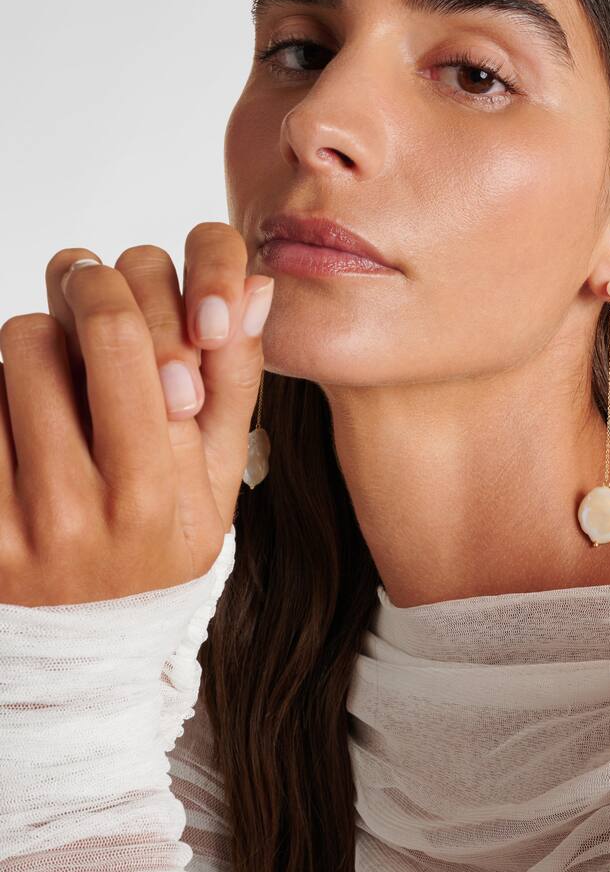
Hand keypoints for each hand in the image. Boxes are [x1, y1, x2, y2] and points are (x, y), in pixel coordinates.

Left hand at [0, 222, 273, 605]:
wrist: (94, 653)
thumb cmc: (163, 549)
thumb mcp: (219, 478)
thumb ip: (236, 381)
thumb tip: (254, 287)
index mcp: (159, 488)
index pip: (129, 337)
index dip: (128, 290)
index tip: (126, 285)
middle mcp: (85, 507)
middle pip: (52, 334)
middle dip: (73, 295)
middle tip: (87, 286)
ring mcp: (19, 522)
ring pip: (5, 365)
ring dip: (38, 351)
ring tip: (63, 381)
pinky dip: (3, 398)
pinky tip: (28, 426)